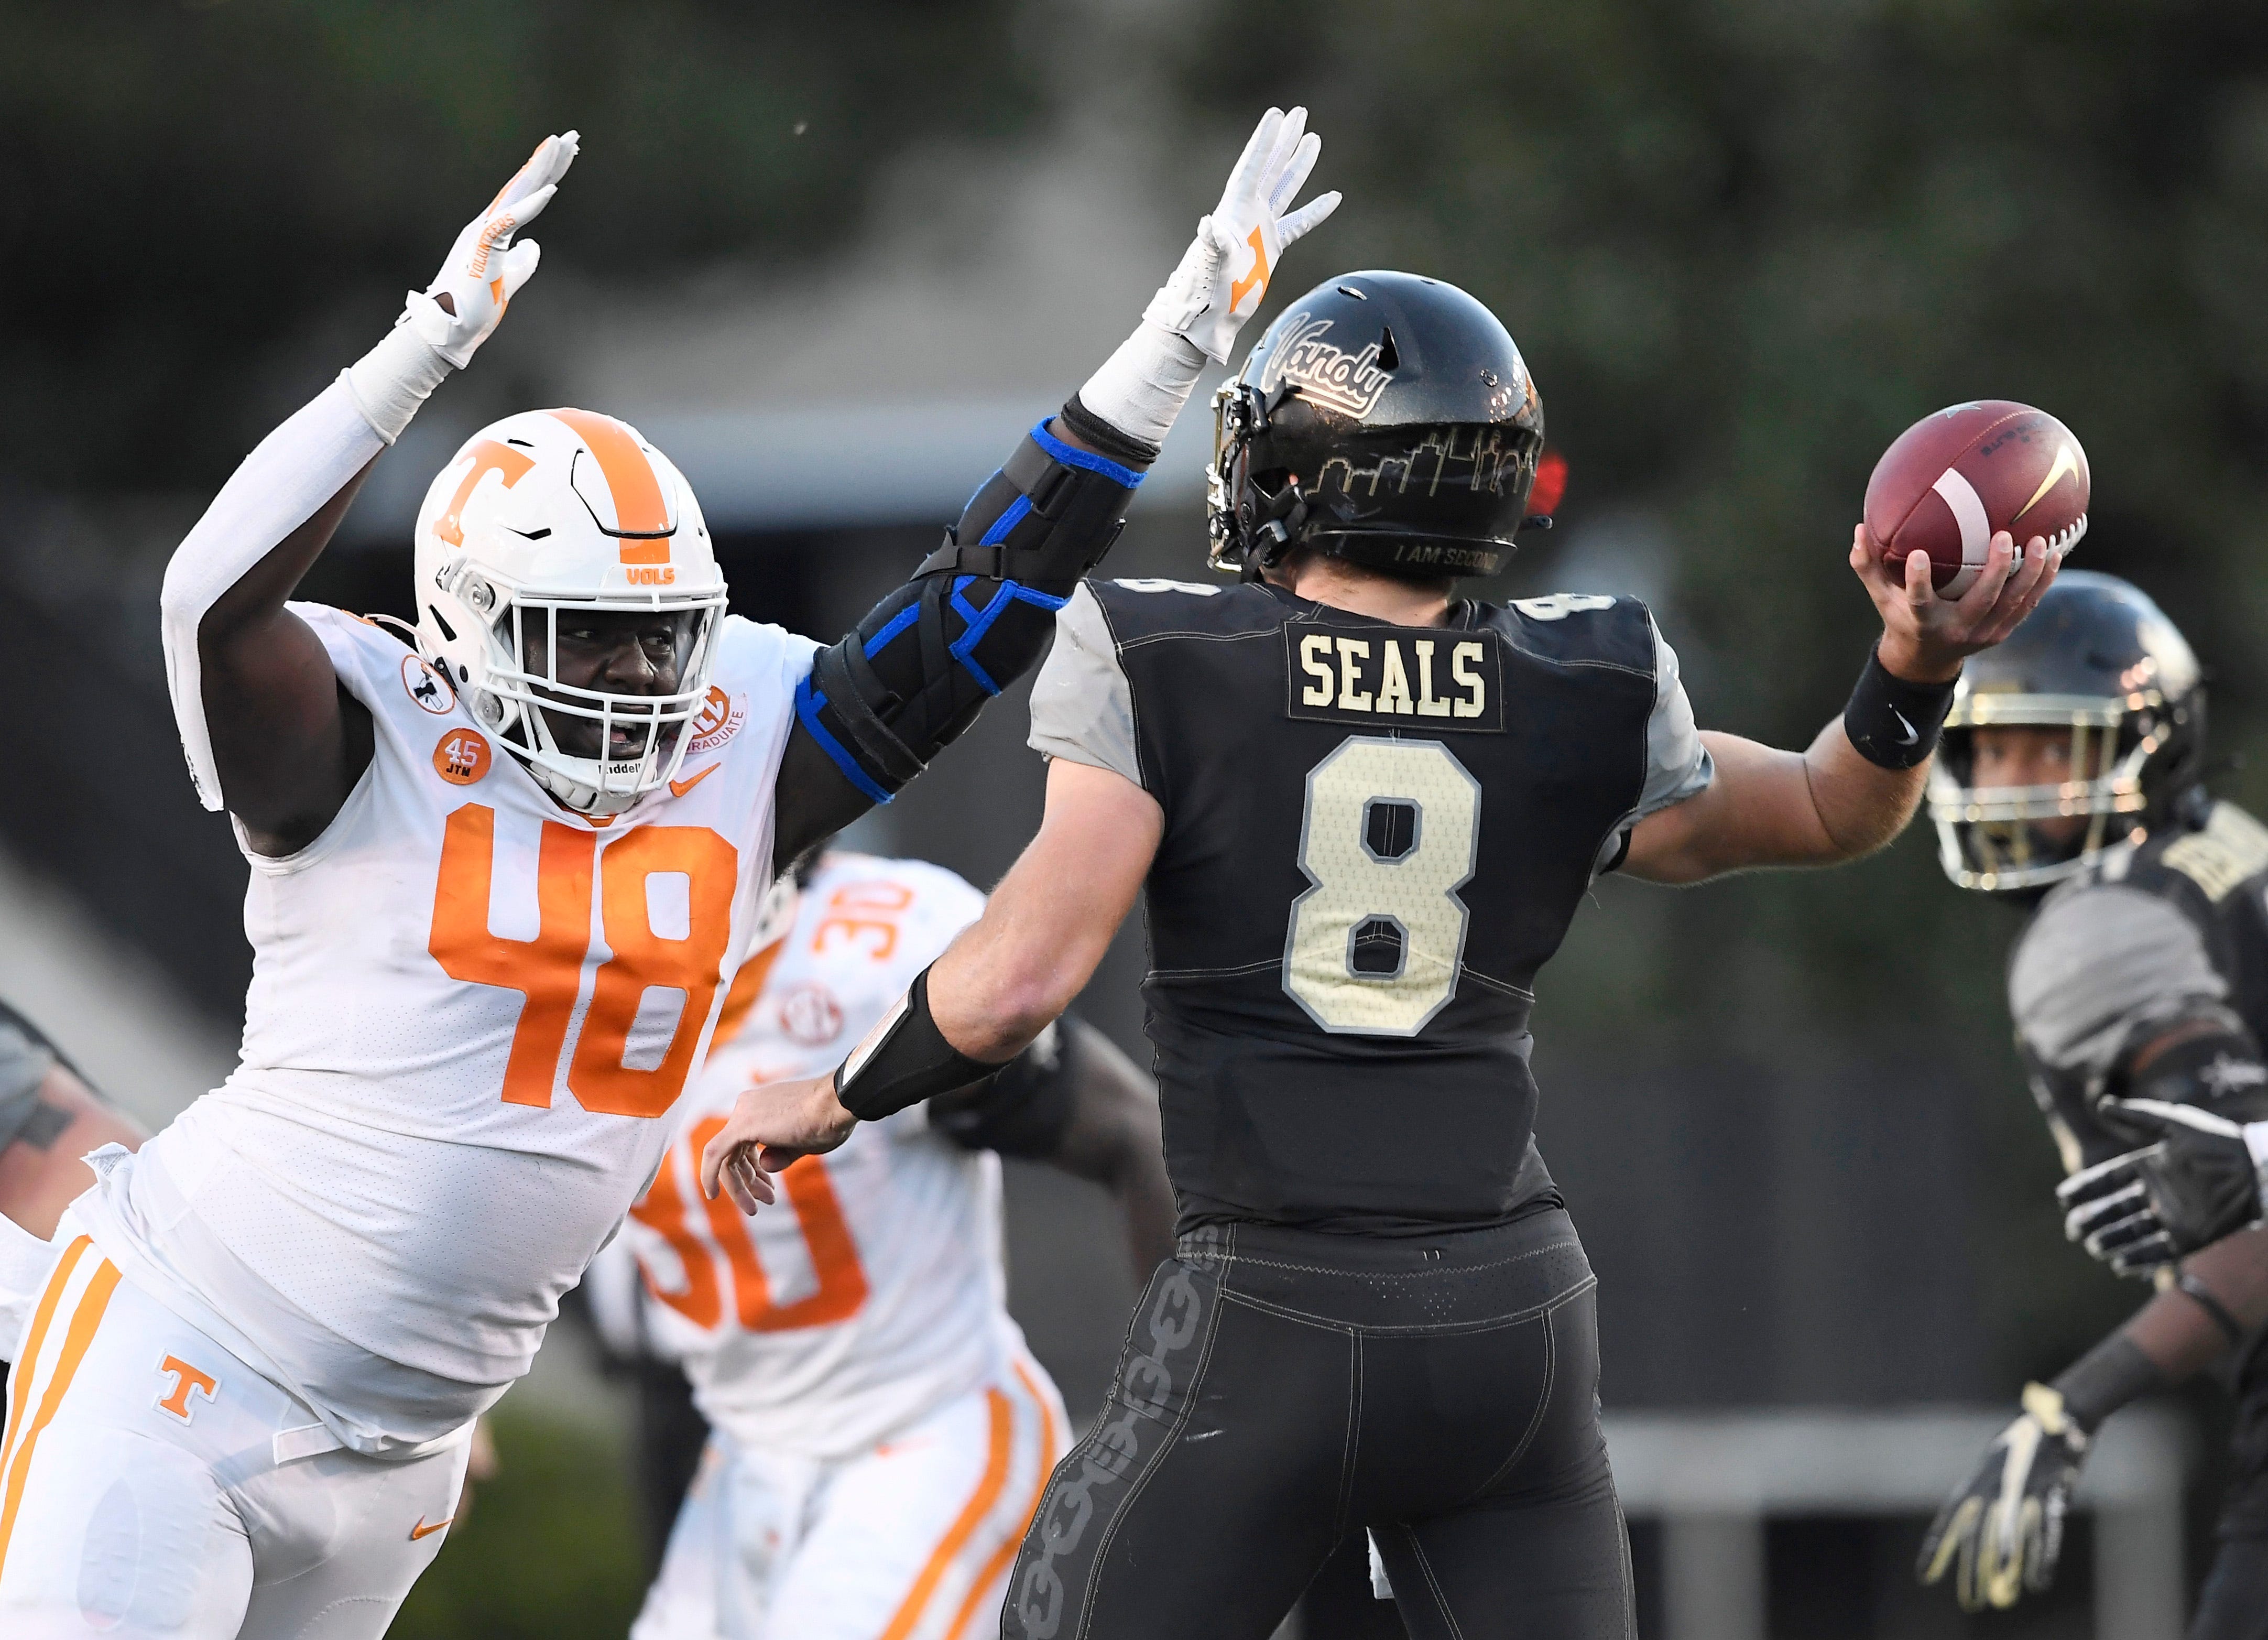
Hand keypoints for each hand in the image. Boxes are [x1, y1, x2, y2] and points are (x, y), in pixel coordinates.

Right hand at [405, 131, 578, 367]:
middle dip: (549, 161)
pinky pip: (508, 221)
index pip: (525, 195)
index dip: (546, 173)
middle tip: (572, 136)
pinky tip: (550, 191)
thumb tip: (534, 246)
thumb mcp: (509, 280)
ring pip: (516, 193)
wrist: (448, 330)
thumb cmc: (474, 308)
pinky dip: (530, 206)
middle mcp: (488, 224)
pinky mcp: (482, 248)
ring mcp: (483, 233)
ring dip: (539, 169)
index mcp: (494, 231)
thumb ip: (522, 262)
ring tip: (559, 145)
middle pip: (524, 185)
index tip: (567, 154)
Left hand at [697, 1072, 857, 1214]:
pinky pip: (715, 1154)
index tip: (768, 1188)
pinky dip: (710, 1175)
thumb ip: (781, 1154)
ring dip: (739, 1186)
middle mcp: (748, 1106)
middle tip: (765, 1201)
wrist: (838, 1103)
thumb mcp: (802, 1143)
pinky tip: (712, 1194)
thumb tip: (765, 1166)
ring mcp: (743, 1114)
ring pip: (726, 1157)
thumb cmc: (828, 1120)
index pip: (746, 1144)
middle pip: (736, 1152)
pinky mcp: (741, 1125)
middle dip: (749, 1181)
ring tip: (754, 1208)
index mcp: (761, 1107)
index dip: (755, 1170)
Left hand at [1147, 107, 1341, 363]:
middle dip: (1284, 140)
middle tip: (1299, 111)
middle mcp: (1249, 212)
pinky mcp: (1272, 246)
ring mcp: (1261, 227)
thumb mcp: (1213, 265)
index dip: (1265, 140)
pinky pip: (1299, 222)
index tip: (1277, 113)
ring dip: (1298, 164)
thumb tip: (1208, 226)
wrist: (1213, 314)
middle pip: (1271, 167)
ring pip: (1285, 188)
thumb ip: (1214, 245)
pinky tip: (1334, 196)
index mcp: (1236, 209)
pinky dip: (1316, 210)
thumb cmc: (1209, 290)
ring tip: (1313, 138)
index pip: (1254, 167)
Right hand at [1848, 524, 2059, 684]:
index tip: (1919, 554)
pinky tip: (2054, 555)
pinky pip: (2028, 606)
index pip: (1919, 601)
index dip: (1919, 580)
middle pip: (1981, 601)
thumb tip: (1859, 529)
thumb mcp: (1880, 597)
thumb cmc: (1900, 616)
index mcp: (1923, 622)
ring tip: (2041, 543)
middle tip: (2003, 537)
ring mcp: (1983, 634)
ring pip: (2013, 603)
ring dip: (2030, 573)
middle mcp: (1956, 630)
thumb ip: (1868, 566)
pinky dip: (2042, 582)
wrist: (1925, 660)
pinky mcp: (2002, 633)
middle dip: (1995, 570)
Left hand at [1918, 1384, 2088, 1610]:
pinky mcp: (2052, 1491)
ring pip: (2009, 1534)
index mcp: (1978, 1478)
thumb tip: (1983, 1524)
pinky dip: (2043, 1555)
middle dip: (1973, 1569)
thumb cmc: (2027, 1443)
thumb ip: (1992, 1494)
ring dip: (2003, 1566)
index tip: (1924, 1575)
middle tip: (1970, 1602)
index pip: (1951, 1517)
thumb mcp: (2000, 1464)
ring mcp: (2023, 1488)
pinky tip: (2037, 1580)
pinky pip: (2046, 1529)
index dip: (1937, 1547)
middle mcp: (1995, 1485)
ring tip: (1998, 1595)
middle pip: (1978, 1534)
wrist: (2060, 1414)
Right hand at [2058, 1098, 2267, 1274]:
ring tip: (2095, 1247)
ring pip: (2131, 1233)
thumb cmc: (2217, 1142)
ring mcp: (2171, 1217)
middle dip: (2091, 1220)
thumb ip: (2138, 1116)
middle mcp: (2155, 1194)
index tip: (2064, 1197)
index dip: (2086, 1189)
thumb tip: (2101, 1104)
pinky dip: (2139, 1259)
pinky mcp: (2189, 1237)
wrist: (2255, 1170)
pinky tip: (2121, 1263)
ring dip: (2111, 1241)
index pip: (2108, 1181)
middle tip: (2074, 1229)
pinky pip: (2158, 1252)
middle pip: (2114, 1210)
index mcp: (2148, 1168)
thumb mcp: (2175, 1124)